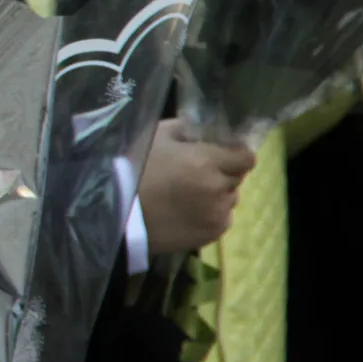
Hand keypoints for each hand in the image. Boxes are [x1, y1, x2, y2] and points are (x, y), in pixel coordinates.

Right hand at [138, 118, 257, 256]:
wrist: (116, 211)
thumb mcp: (155, 136)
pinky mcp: (211, 234)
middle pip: (237, 178)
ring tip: (189, 195)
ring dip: (217, 195)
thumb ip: (185, 128)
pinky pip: (221, 219)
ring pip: (229, 199)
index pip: (247, 157)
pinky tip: (187, 212)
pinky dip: (211, 214)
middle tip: (197, 174)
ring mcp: (217, 214)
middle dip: (222, 173)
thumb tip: (205, 127)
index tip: (220, 154)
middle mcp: (218, 188)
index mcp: (206, 161)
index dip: (235, 154)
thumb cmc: (133, 167)